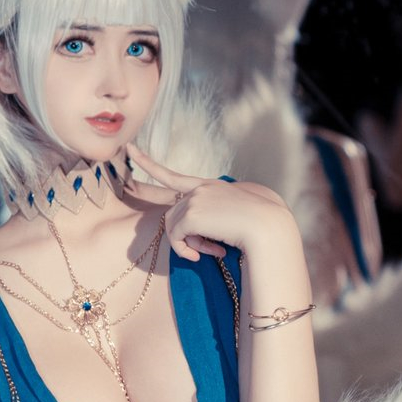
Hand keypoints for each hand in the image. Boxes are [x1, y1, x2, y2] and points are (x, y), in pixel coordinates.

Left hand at [125, 143, 291, 260]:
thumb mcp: (241, 212)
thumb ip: (219, 215)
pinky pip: (177, 238)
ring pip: (174, 227)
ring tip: (214, 251)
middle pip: (173, 215)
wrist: (271, 226)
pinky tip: (213, 252)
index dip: (149, 164)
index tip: (130, 149)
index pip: (173, 177)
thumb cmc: (264, 225)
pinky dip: (189, 250)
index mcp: (211, 187)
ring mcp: (196, 199)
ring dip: (190, 245)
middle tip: (209, 250)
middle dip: (186, 236)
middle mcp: (200, 189)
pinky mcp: (192, 214)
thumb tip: (203, 233)